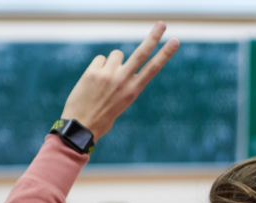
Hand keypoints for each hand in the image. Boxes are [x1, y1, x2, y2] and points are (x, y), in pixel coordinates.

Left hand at [61, 21, 178, 140]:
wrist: (81, 126)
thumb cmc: (102, 115)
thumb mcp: (120, 102)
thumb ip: (123, 81)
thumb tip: (118, 60)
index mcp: (133, 91)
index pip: (153, 68)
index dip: (165, 54)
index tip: (175, 41)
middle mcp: (123, 81)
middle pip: (142, 53)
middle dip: (153, 37)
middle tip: (162, 24)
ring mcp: (108, 75)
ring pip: (116, 55)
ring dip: (112, 63)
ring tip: (104, 81)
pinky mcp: (93, 72)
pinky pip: (100, 60)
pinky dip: (98, 68)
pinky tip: (92, 82)